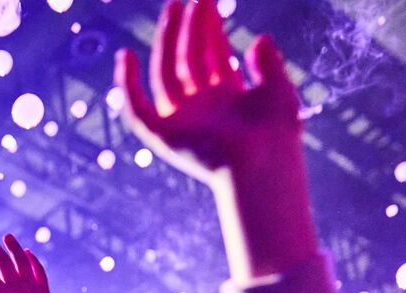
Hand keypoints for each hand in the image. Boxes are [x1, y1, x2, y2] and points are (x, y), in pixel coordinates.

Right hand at [116, 0, 299, 186]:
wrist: (263, 163)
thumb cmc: (277, 134)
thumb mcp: (279, 88)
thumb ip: (268, 63)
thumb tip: (257, 38)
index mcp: (226, 99)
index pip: (211, 55)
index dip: (209, 27)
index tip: (207, 0)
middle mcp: (201, 108)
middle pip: (188, 58)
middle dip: (189, 27)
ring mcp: (181, 121)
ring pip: (166, 73)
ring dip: (168, 40)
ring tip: (174, 7)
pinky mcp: (164, 137)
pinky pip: (137, 111)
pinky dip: (127, 87)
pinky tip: (125, 56)